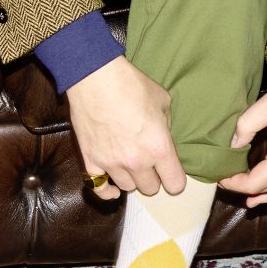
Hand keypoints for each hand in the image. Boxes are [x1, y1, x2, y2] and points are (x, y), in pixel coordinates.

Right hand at [66, 56, 183, 198]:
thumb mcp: (163, 101)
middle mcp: (137, 161)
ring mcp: (111, 163)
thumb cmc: (132, 85)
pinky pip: (98, 188)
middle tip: (149, 165)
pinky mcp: (91, 160)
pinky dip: (107, 190)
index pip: (175, 184)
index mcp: (159, 148)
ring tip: (129, 165)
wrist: (96, 77)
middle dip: (153, 178)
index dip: (175, 180)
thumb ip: (166, 125)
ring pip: (127, 187)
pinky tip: (112, 188)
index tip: (171, 172)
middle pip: (150, 188)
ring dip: (131, 179)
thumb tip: (162, 136)